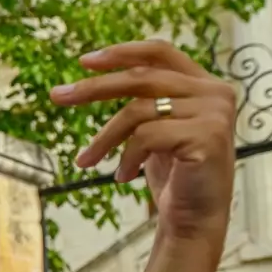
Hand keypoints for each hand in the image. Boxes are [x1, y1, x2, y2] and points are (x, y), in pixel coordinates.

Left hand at [54, 40, 235, 240]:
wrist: (195, 219)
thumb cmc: (173, 176)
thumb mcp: (156, 130)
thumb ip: (145, 101)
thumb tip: (94, 79)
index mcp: (203, 85)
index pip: (161, 52)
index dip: (122, 52)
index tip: (84, 61)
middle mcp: (214, 93)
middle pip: (141, 78)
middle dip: (94, 87)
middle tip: (57, 96)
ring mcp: (214, 113)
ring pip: (137, 111)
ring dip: (104, 139)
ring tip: (87, 162)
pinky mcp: (207, 136)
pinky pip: (146, 136)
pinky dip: (126, 158)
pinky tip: (124, 177)